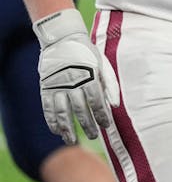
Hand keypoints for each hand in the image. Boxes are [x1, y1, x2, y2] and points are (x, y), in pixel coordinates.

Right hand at [33, 9, 118, 144]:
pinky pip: (48, 108)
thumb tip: (115, 105)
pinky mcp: (45, 88)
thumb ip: (110, 84)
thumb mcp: (103, 65)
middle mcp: (73, 84)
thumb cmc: (87, 54)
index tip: (107, 126)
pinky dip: (52, 121)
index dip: (102, 116)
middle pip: (81, 110)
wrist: (63, 40)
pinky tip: (57, 131)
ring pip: (62, 113)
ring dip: (68, 129)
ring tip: (72, 141)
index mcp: (90, 77)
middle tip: (94, 136)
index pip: (97, 102)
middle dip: (88, 125)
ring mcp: (57, 87)